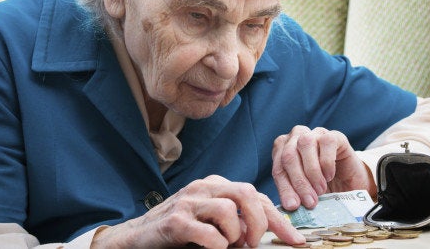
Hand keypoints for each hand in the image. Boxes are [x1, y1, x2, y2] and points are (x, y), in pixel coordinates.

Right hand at [90, 175, 304, 247]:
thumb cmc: (177, 231)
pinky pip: (209, 233)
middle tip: (255, 243)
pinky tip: (212, 248)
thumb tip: (265, 232)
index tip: (294, 239)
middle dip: (260, 222)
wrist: (136, 238)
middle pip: (246, 193)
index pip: (255, 194)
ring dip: (235, 235)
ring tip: (229, 246)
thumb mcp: (210, 220)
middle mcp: (203, 188)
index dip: (278, 217)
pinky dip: (217, 245)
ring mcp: (188, 202)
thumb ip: (235, 220)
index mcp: (215, 186)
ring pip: (229, 210)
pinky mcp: (175, 221)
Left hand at [272, 126, 376, 210]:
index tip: (293, 206)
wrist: (349, 183)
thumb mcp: (305, 192)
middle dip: (299, 182)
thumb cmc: (323, 187)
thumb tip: (290, 206)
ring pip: (305, 144)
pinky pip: (326, 142)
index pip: (278, 168)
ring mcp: (315, 133)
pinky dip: (326, 162)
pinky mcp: (334, 135)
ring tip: (320, 190)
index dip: (284, 188)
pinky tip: (329, 176)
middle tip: (310, 202)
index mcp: (282, 150)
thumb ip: (295, 194)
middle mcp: (296, 137)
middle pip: (289, 155)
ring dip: (312, 171)